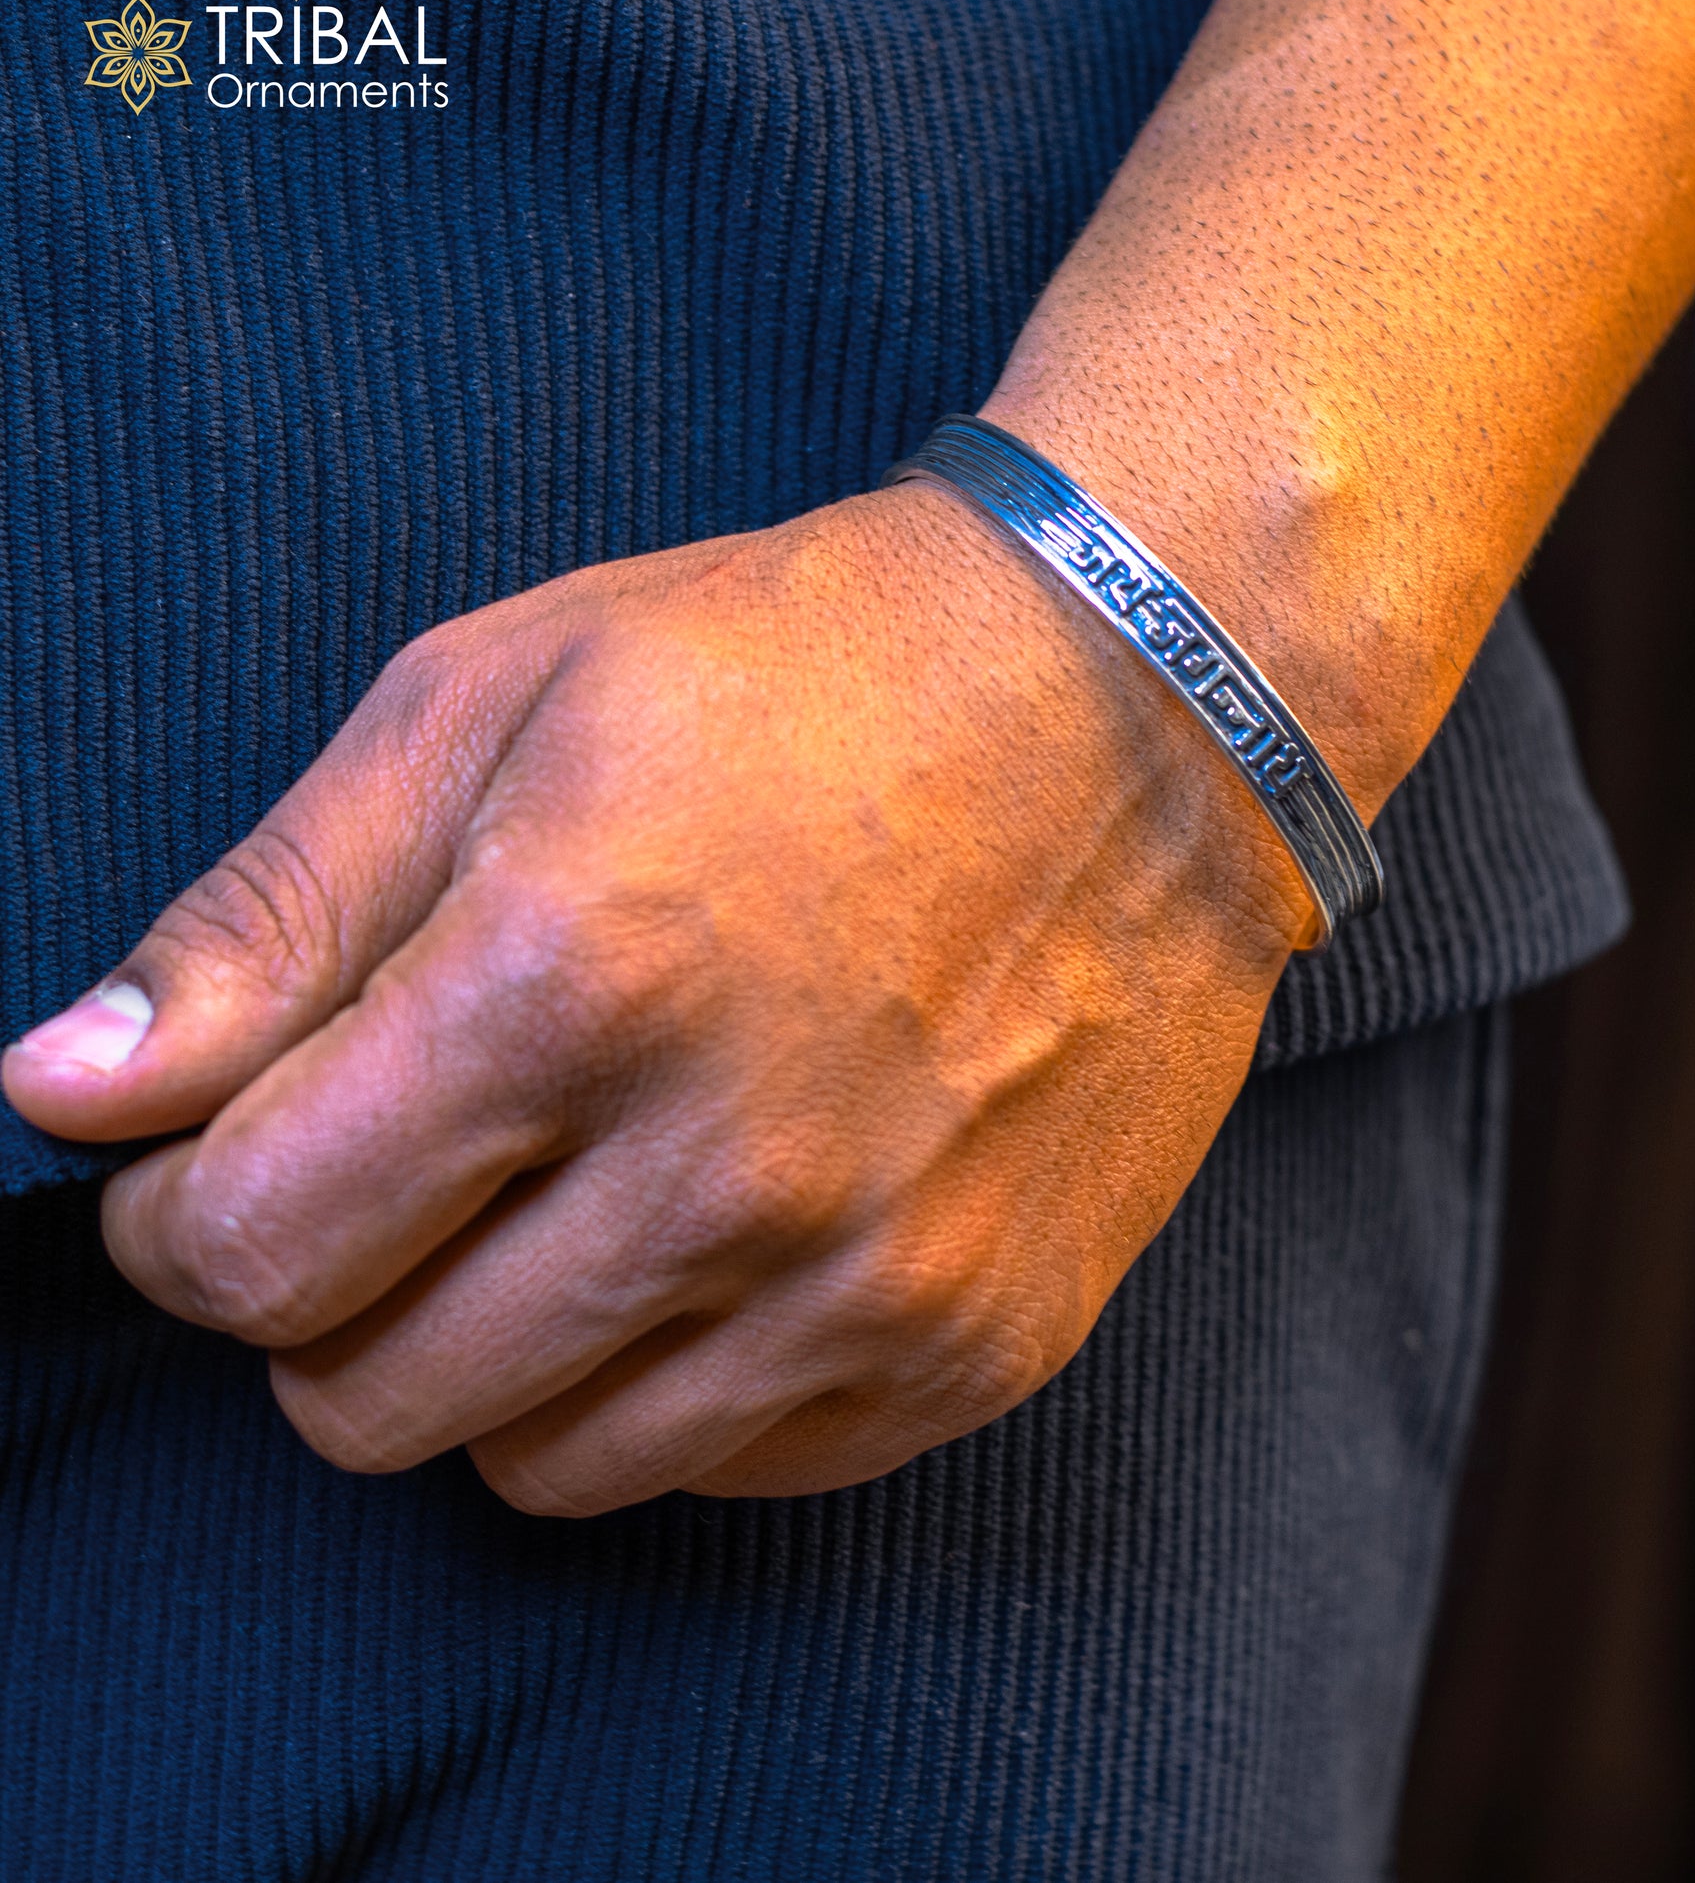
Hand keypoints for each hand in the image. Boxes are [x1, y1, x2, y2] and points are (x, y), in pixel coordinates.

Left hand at [2, 482, 1304, 1511]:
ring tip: (561, 1201)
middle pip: (371, 1395)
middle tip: (397, 1174)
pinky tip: (705, 1240)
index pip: (246, 1245)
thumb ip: (274, 912)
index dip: (180, 1216)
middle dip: (322, 1300)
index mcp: (574, 977)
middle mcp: (727, 1170)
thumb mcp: (502, 697)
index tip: (222, 1159)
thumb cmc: (814, 669)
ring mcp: (869, 1279)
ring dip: (494, 1357)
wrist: (1141, 711)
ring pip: (541, 1466)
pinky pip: (725, 1471)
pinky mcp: (973, 1342)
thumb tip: (67, 1089)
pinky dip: (665, 1386)